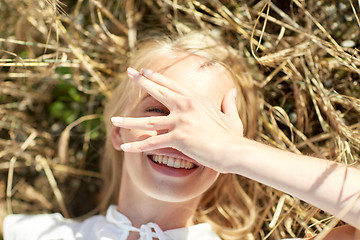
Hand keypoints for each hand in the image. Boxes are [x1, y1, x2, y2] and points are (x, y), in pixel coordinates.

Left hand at [111, 67, 243, 171]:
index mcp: (196, 99)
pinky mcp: (177, 138)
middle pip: (158, 91)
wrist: (234, 151)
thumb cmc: (232, 136)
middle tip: (128, 73)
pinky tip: (124, 148)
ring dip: (128, 120)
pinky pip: (152, 143)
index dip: (157, 77)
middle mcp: (186, 106)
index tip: (144, 71)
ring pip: (147, 120)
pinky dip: (137, 146)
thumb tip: (232, 91)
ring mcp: (180, 121)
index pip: (172, 84)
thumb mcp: (231, 116)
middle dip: (141, 81)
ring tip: (113, 119)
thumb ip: (229, 102)